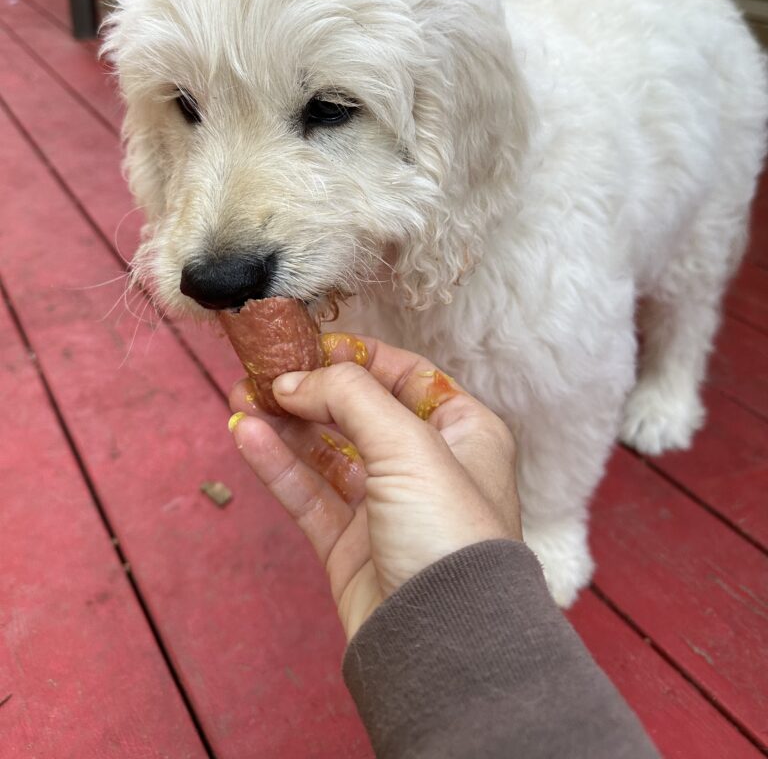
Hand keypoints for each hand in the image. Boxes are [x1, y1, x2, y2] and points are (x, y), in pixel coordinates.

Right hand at [228, 336, 521, 639]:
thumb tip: (298, 378)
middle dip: (309, 390)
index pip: (405, 376)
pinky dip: (278, 464)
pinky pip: (309, 494)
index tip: (307, 346)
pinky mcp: (350, 546)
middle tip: (261, 372)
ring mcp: (386, 507)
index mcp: (462, 432)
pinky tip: (248, 436)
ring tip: (242, 399)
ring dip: (285, 424)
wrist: (444, 644)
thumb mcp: (410, 444)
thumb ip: (351, 397)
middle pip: (358, 412)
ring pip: (326, 453)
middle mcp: (426, 465)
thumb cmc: (450, 535)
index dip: (356, 357)